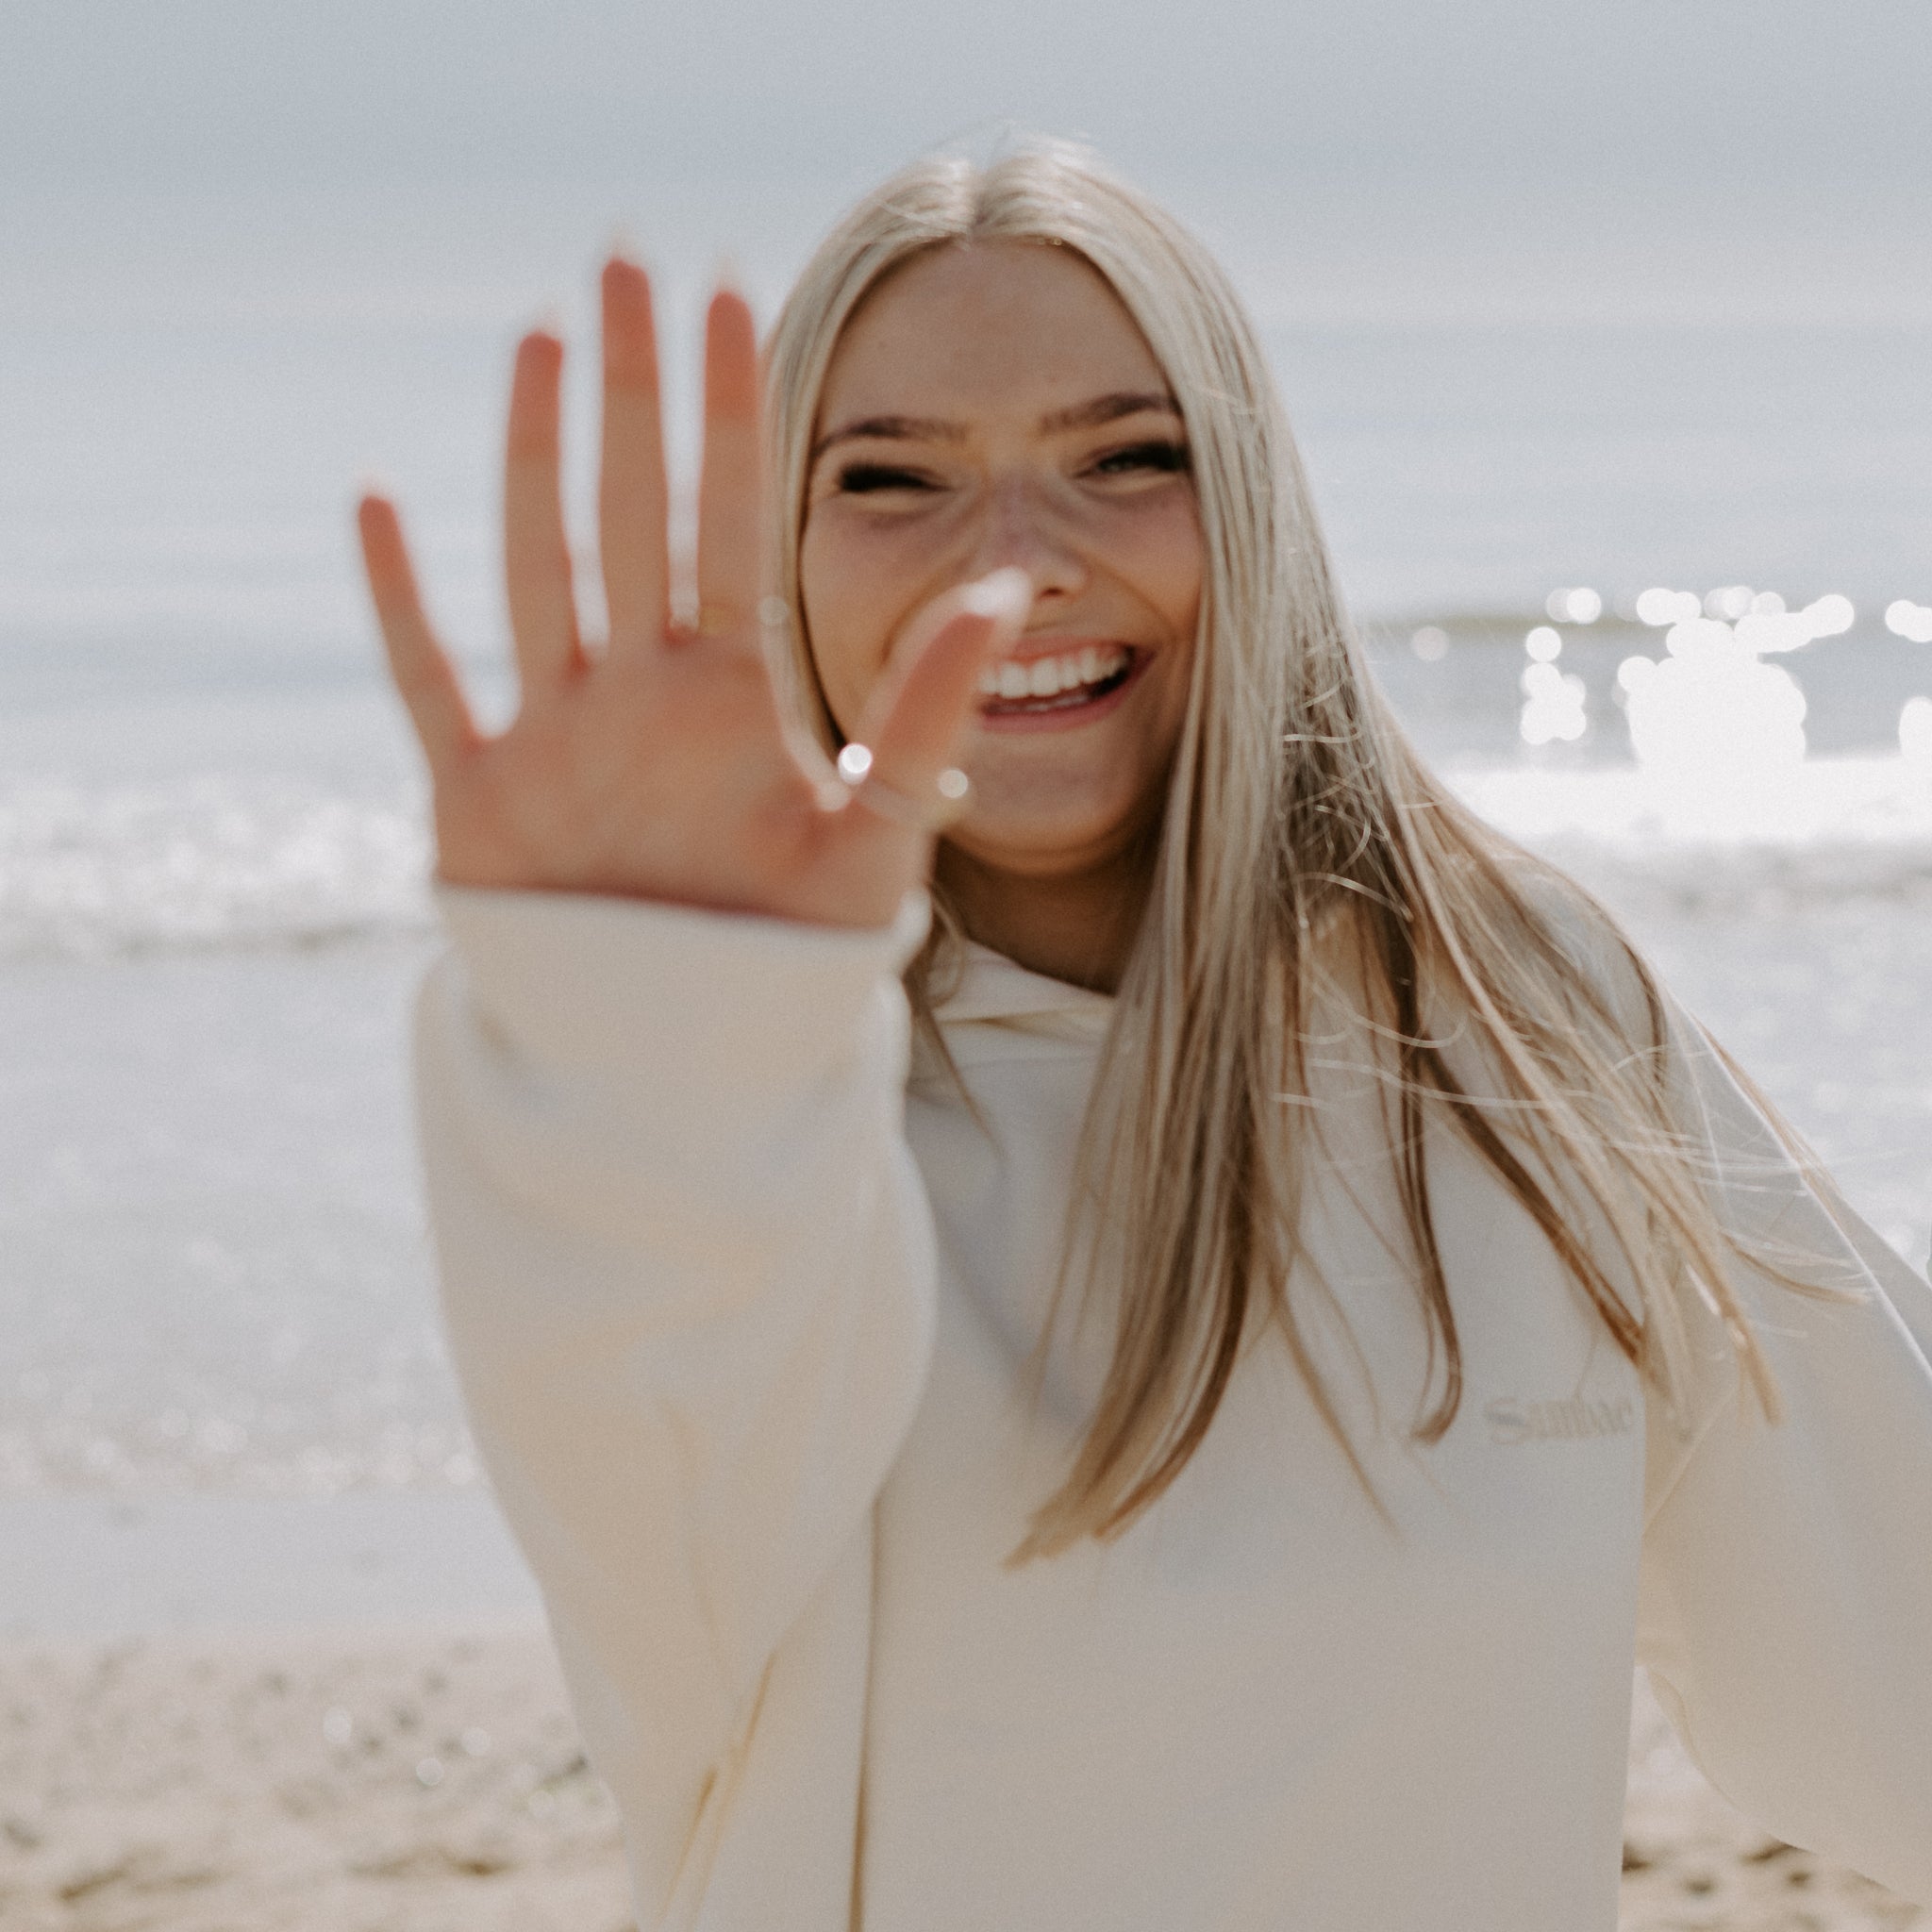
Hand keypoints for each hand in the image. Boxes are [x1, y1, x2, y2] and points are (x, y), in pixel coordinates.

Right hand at [356, 258, 1030, 930]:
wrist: (695, 1066)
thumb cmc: (792, 960)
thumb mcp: (878, 832)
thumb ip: (929, 707)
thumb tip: (1011, 582)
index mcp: (732, 694)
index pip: (732, 522)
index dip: (729, 412)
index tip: (729, 293)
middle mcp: (641, 694)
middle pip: (630, 511)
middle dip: (629, 389)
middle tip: (621, 257)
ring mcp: (557, 738)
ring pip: (536, 568)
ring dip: (531, 457)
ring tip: (535, 335)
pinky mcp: (482, 805)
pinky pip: (429, 684)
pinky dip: (401, 605)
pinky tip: (379, 503)